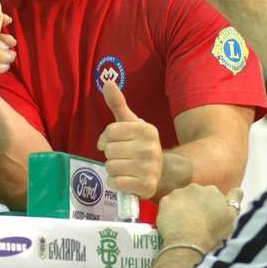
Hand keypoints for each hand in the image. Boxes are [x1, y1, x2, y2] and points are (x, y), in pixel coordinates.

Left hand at [96, 80, 162, 198]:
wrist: (161, 171)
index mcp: (146, 130)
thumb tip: (107, 81)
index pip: (110, 131)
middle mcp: (150, 148)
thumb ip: (117, 103)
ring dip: (112, 169)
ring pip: (110, 166)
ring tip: (124, 167)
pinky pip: (115, 182)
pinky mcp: (146, 186)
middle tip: (122, 156)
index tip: (113, 141)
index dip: (106, 138)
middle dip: (110, 154)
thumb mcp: (129, 123)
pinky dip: (115, 182)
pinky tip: (125, 179)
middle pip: (109, 150)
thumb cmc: (138, 144)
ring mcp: (150, 168)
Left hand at [157, 184, 242, 250]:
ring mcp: (178, 193)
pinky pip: (168, 205)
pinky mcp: (164, 201)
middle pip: (195, 195)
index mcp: (212, 191)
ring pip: (181, 198)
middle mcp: (195, 187)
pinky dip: (170, 212)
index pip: (212, 196)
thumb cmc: (213, 233)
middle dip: (196, 204)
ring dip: (183, 207)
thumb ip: (234, 201)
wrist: (188, 243)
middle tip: (197, 221)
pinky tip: (174, 223)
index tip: (210, 218)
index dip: (211, 207)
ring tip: (184, 224)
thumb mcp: (231, 218)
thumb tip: (237, 189)